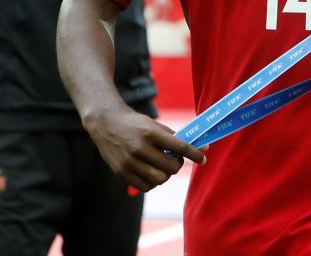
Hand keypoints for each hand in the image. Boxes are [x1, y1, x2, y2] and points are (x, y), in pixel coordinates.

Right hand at [83, 104, 206, 191]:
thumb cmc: (135, 124)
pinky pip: (145, 186)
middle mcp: (140, 148)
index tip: (203, 159)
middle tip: (175, 160)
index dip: (194, 154)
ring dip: (165, 175)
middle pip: (170, 167)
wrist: (106, 123)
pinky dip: (152, 182)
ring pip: (159, 179)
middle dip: (177, 165)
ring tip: (162, 167)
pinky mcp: (121, 172)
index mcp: (151, 133)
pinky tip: (151, 173)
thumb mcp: (155, 125)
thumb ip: (176, 138)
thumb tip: (203, 148)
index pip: (179, 147)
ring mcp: (129, 161)